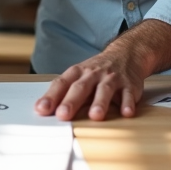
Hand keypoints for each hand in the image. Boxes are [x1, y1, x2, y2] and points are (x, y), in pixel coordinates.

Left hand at [34, 19, 170, 120]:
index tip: (42, 109)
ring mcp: (111, 78)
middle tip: (63, 115)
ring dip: (100, 103)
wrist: (126, 53)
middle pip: (80, 87)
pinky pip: (128, 94)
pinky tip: (126, 112)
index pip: (61, 84)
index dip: (51, 96)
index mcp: (78, 72)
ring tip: (95, 116)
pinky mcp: (129, 85)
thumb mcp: (79, 76)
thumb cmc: (97, 71)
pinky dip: (127, 103)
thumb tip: (43, 110)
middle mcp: (93, 74)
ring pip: (104, 90)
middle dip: (71, 102)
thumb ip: (64, 93)